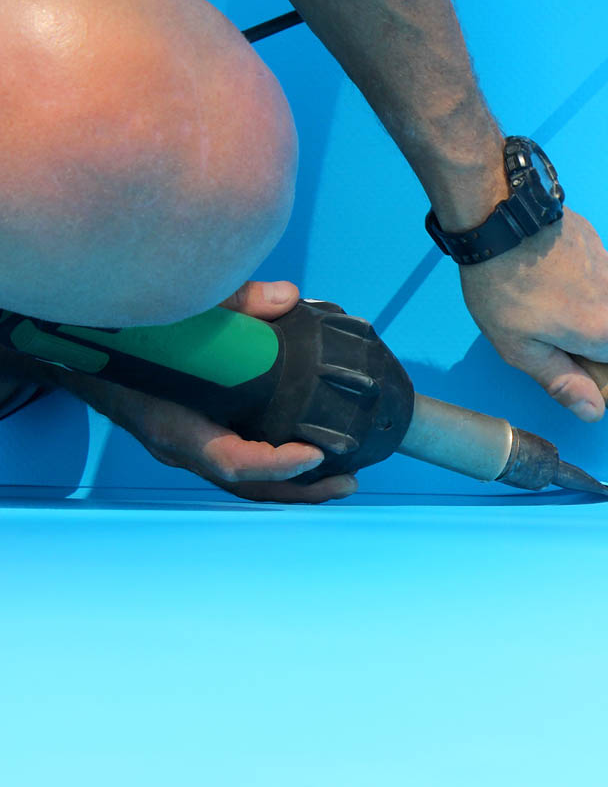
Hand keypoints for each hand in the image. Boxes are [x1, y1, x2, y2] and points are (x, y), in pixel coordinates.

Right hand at [54, 281, 357, 503]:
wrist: (80, 348)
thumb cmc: (126, 333)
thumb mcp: (177, 310)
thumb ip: (232, 301)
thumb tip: (288, 297)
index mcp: (174, 425)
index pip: (230, 460)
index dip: (275, 463)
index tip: (315, 454)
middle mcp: (183, 446)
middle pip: (247, 484)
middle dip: (299, 489)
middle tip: (347, 482)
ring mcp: (189, 446)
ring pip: (246, 480)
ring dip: (294, 483)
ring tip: (342, 480)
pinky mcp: (200, 435)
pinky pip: (243, 459)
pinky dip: (277, 463)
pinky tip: (313, 454)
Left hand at [458, 207, 607, 421]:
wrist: (496, 217)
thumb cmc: (503, 289)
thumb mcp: (522, 349)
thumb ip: (563, 381)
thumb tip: (595, 412)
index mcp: (602, 329)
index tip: (575, 362)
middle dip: (583, 331)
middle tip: (538, 323)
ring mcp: (605, 261)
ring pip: (597, 294)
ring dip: (575, 298)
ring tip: (533, 288)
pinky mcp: (592, 237)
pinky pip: (588, 265)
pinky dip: (570, 271)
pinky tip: (538, 264)